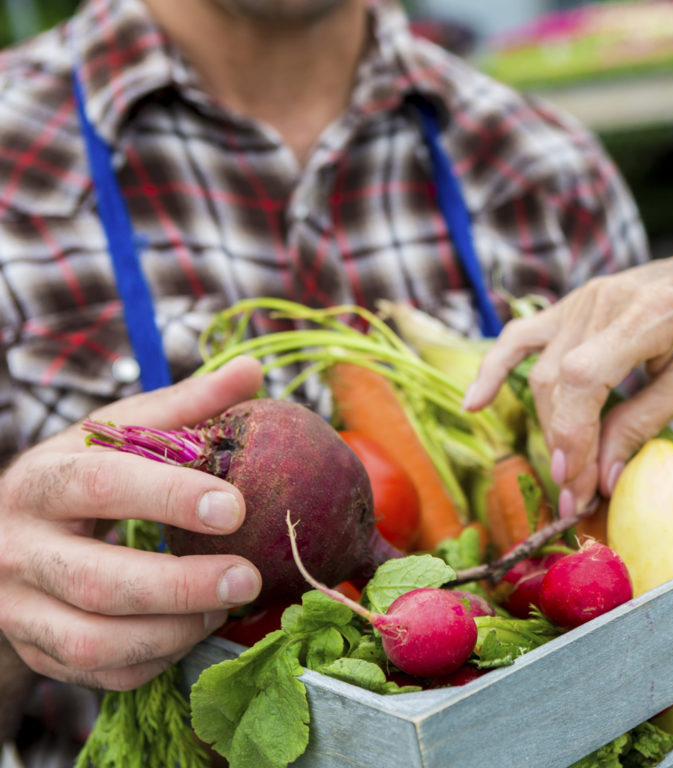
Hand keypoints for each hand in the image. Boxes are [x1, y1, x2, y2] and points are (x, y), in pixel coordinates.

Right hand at [0, 356, 263, 689]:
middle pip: (98, 580)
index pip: (102, 484)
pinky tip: (192, 632)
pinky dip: (156, 661)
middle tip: (250, 579)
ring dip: (174, 632)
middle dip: (182, 586)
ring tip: (225, 607)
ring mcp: (20, 609)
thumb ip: (183, 407)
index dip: (170, 497)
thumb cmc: (78, 479)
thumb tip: (252, 368)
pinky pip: (99, 674)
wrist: (2, 538)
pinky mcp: (37, 651)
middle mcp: (20, 548)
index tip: (236, 507)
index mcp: (44, 480)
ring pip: (94, 641)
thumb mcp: (114, 435)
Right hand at [464, 250, 672, 514]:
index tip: (578, 483)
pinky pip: (520, 337)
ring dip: (547, 427)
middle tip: (579, 497)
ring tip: (564, 475)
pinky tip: (475, 403)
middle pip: (558, 381)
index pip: (585, 377)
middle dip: (564, 446)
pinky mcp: (571, 304)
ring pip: (540, 371)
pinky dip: (494, 369)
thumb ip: (646, 422)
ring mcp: (583, 297)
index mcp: (648, 312)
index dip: (573, 435)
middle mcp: (604, 298)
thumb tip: (602, 477)